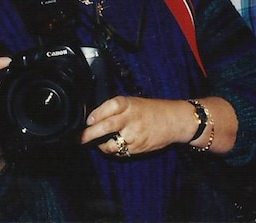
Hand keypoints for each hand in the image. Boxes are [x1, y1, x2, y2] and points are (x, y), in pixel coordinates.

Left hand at [80, 97, 195, 156]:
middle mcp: (131, 118)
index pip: (110, 106)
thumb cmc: (151, 110)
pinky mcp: (139, 147)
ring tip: (98, 143)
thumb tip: (93, 119)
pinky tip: (115, 146)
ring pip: (112, 144)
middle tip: (80, 138)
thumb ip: (115, 109)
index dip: (97, 114)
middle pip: (107, 126)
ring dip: (102, 146)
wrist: (175, 120)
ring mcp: (135, 134)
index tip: (87, 120)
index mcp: (129, 103)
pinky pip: (121, 152)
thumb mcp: (134, 102)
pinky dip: (115, 151)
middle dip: (90, 134)